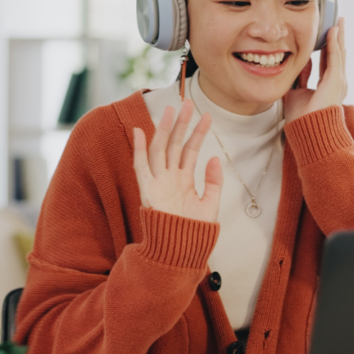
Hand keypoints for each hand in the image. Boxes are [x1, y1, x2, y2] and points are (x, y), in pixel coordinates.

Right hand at [133, 99, 223, 221]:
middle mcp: (169, 177)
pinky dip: (139, 149)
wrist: (182, 250)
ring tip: (171, 109)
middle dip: (181, 124)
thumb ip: (213, 181)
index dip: (198, 132)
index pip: (190, 150)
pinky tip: (141, 131)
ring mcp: (158, 182)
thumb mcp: (210, 204)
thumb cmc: (195, 231)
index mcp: (184, 180)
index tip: (208, 116)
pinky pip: (141, 166)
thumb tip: (214, 158)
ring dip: (164, 129)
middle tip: (188, 103)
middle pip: (174, 144)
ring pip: (160, 149)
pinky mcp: (147, 190)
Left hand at [284, 17, 346, 122]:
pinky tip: (333, 31)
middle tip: (337, 22)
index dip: (328, 47)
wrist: (308, 131)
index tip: (326, 34)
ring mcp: (338, 81)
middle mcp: (337, 82)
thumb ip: (300, 78)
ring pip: (339, 53)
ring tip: (338, 21)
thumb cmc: (301, 118)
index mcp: (328, 86)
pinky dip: (334, 43)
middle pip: (338, 55)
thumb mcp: (297, 92)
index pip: (329, 61)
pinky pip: (335, 57)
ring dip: (338, 36)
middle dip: (337, 38)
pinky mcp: (335, 81)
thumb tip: (298, 63)